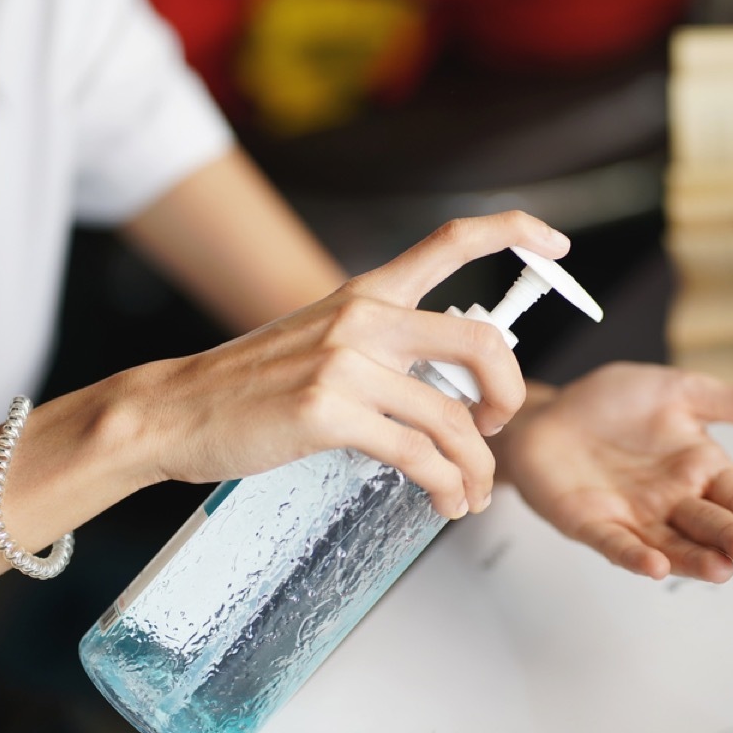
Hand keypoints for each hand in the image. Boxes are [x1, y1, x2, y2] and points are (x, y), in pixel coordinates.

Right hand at [129, 211, 569, 518]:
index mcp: (367, 293)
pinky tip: (444, 500)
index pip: (451, 240)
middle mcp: (363, 317)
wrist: (176, 410)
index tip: (556, 243)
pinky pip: (418, 455)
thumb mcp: (321, 341)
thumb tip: (446, 387)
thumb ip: (383, 348)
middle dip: (511, 393)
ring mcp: (346, 362)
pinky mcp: (329, 411)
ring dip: (477, 467)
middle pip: (481, 342)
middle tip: (499, 426)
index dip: (514, 231)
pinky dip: (445, 485)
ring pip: (454, 419)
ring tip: (471, 493)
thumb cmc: (250, 384)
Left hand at [495, 362, 732, 581]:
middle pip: (710, 526)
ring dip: (694, 560)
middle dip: (732, 540)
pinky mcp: (593, 525)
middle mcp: (673, 501)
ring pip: (672, 545)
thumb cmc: (613, 404)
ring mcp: (634, 517)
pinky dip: (635, 556)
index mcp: (700, 469)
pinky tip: (654, 565)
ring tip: (719, 569)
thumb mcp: (684, 392)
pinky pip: (617, 545)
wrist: (549, 411)